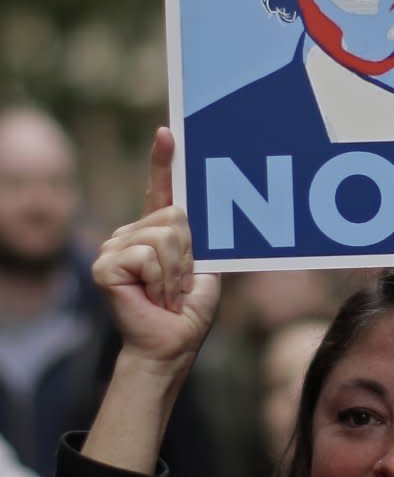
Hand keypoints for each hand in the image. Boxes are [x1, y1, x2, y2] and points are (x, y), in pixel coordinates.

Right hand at [92, 127, 219, 369]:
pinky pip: (148, 254)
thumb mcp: (204, 265)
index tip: (168, 133)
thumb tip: (205, 209)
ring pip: (164, 235)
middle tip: (181, 283)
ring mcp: (114, 247)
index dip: (162, 161)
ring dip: (176, 271)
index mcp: (156, 230)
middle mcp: (131, 233)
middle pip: (174, 216)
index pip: (160, 189)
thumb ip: (200, 236)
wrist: (172, 344)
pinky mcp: (105, 265)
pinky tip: (153, 297)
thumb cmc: (190, 309)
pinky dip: (161, 280)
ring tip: (168, 293)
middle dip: (188, 254)